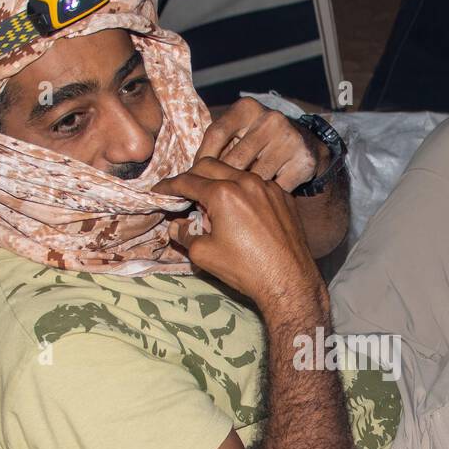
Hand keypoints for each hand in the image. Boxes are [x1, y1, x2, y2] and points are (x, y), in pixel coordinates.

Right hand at [153, 157, 322, 307]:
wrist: (289, 281)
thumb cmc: (246, 269)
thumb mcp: (204, 254)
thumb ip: (185, 234)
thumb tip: (177, 225)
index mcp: (223, 193)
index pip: (187, 181)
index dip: (169, 186)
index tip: (159, 190)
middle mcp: (247, 182)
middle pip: (210, 166)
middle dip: (192, 177)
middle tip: (183, 193)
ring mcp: (269, 187)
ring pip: (236, 173)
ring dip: (219, 183)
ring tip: (214, 207)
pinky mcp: (284, 197)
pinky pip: (257, 186)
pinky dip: (243, 192)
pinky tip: (241, 212)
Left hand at [195, 97, 325, 191]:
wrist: (305, 145)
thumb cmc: (259, 142)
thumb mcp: (239, 133)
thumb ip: (218, 147)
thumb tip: (189, 174)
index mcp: (247, 108)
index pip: (216, 134)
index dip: (201, 159)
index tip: (193, 178)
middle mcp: (270, 119)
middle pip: (234, 160)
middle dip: (221, 183)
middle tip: (212, 199)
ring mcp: (289, 140)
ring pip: (254, 178)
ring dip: (244, 194)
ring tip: (238, 202)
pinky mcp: (303, 161)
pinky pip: (275, 189)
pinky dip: (267, 198)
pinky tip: (263, 200)